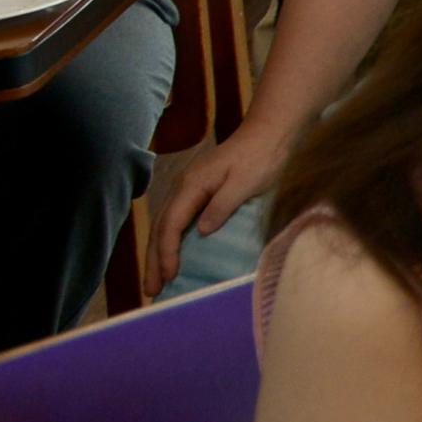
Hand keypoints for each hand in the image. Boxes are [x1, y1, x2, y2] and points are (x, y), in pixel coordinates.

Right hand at [149, 112, 300, 270]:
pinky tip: (171, 255)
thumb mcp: (246, 182)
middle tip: (151, 290)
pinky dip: (170, 240)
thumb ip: (222, 206)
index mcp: (192, 184)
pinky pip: (177, 219)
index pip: (171, 224)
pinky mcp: (198, 189)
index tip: (168, 276)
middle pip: (161, 227)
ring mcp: (189, 187)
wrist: (271, 131)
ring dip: (158, 253)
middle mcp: (183, 186)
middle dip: (154, 260)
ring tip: (155, 280)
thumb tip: (200, 231)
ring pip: (165, 224)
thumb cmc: (263, 156)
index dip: (167, 252)